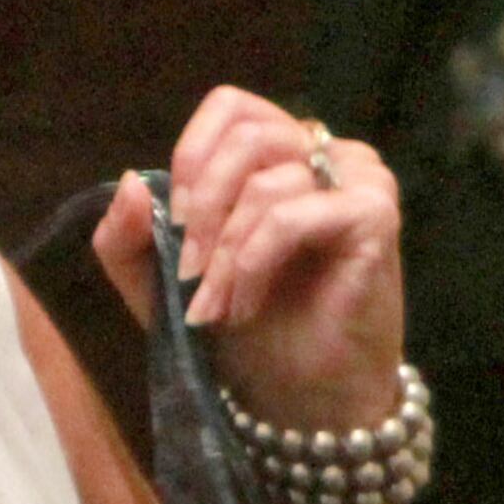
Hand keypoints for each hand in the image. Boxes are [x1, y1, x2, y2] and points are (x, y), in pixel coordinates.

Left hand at [93, 85, 403, 429]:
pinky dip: (252, 263)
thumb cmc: (243, 331)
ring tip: (215, 306)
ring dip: (224, 253)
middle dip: (201, 208)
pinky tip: (245, 306)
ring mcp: (357, 179)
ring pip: (267, 181)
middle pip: (247, 135)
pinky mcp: (375, 215)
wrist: (298, 397)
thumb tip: (131, 181)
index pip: (231, 106)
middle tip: (187, 273)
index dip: (193, 156)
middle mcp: (323, 154)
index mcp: (279, 154)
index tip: (174, 223)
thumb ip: (128, 235)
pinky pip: (292, 215)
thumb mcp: (161, 282)